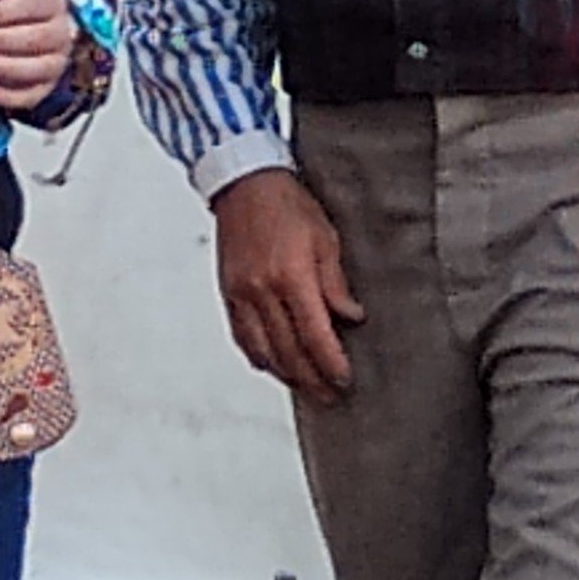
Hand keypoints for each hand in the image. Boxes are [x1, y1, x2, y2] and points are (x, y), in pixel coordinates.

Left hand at [0, 0, 75, 111]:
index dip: (3, 11)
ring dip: (8, 67)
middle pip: (40, 38)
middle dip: (2, 39)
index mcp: (53, 4)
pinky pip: (32, 97)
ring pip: (40, 69)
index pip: (36, 5)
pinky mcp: (46, 89)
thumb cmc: (12, 12)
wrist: (27, 34)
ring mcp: (56, 64)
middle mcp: (62, 34)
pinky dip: (7, 97)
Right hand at [212, 168, 364, 405]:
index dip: (330, 363)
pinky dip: (260, 357)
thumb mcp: (326, 238)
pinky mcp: (228, 294)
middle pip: (289, 351)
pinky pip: (243, 337)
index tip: (344, 379)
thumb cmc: (288, 204)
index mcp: (292, 276)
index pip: (314, 335)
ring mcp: (241, 294)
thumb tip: (350, 317)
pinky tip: (274, 366)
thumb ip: (335, 283)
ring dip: (287, 374)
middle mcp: (262, 290)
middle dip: (312, 379)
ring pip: (264, 351)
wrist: (243, 183)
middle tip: (331, 396)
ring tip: (307, 387)